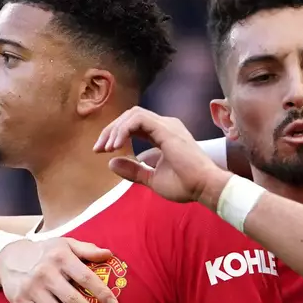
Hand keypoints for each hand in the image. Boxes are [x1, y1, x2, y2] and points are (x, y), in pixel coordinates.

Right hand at [0, 237, 118, 302]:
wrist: (8, 257)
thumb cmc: (45, 252)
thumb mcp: (65, 244)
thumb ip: (87, 249)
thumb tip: (110, 255)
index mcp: (61, 257)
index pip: (85, 277)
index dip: (101, 292)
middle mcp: (46, 273)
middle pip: (72, 298)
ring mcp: (33, 288)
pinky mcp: (21, 301)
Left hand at [94, 107, 230, 207]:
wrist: (205, 187)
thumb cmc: (185, 185)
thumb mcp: (152, 178)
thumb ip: (133, 170)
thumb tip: (110, 163)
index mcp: (163, 133)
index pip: (134, 124)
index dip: (116, 134)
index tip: (102, 151)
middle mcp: (165, 125)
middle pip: (130, 116)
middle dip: (110, 130)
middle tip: (98, 148)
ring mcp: (166, 125)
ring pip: (132, 114)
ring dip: (115, 129)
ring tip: (106, 147)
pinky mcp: (166, 129)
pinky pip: (138, 120)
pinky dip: (123, 130)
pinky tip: (116, 146)